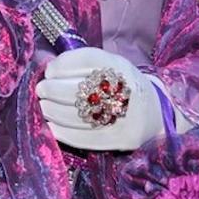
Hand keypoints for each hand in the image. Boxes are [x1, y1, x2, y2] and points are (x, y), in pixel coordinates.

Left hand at [36, 47, 166, 151]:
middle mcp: (126, 90)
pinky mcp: (122, 139)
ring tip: (44, 107)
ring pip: (80, 115)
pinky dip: (64, 133)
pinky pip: (87, 138)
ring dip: (54, 111)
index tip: (49, 70)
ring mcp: (125, 116)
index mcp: (122, 67)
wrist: (157, 114)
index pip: (88, 60)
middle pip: (81, 89)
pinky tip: (51, 127)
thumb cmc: (125, 86)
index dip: (63, 64)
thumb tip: (48, 68)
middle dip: (53, 90)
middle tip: (41, 90)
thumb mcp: (112, 67)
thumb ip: (84, 65)